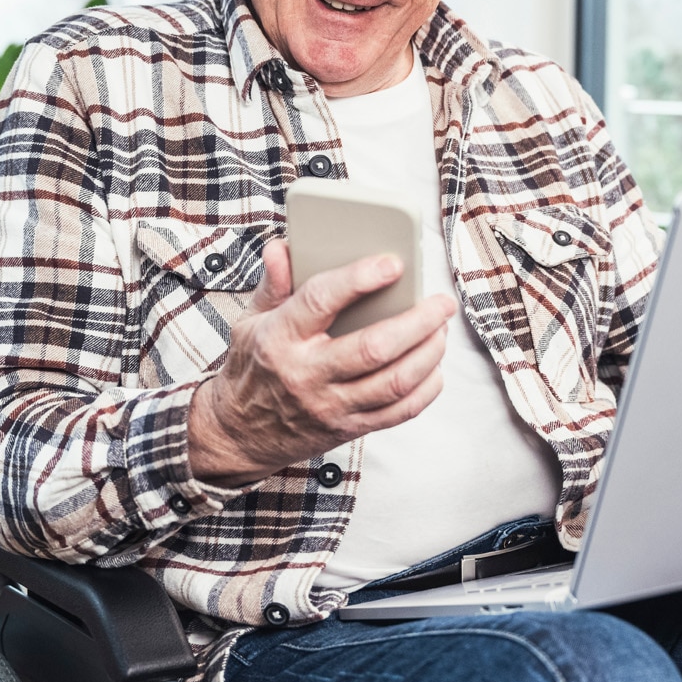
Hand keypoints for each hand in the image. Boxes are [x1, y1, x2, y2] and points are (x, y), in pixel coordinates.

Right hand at [187, 240, 456, 485]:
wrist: (240, 434)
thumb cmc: (252, 368)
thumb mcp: (249, 321)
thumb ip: (273, 284)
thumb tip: (283, 248)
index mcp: (279, 338)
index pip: (320, 301)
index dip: (358, 279)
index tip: (393, 263)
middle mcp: (306, 373)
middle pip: (373, 347)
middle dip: (418, 321)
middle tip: (442, 302)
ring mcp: (330, 406)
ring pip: (394, 381)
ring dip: (429, 353)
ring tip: (441, 330)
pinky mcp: (348, 429)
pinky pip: (399, 412)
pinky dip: (426, 389)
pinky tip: (434, 367)